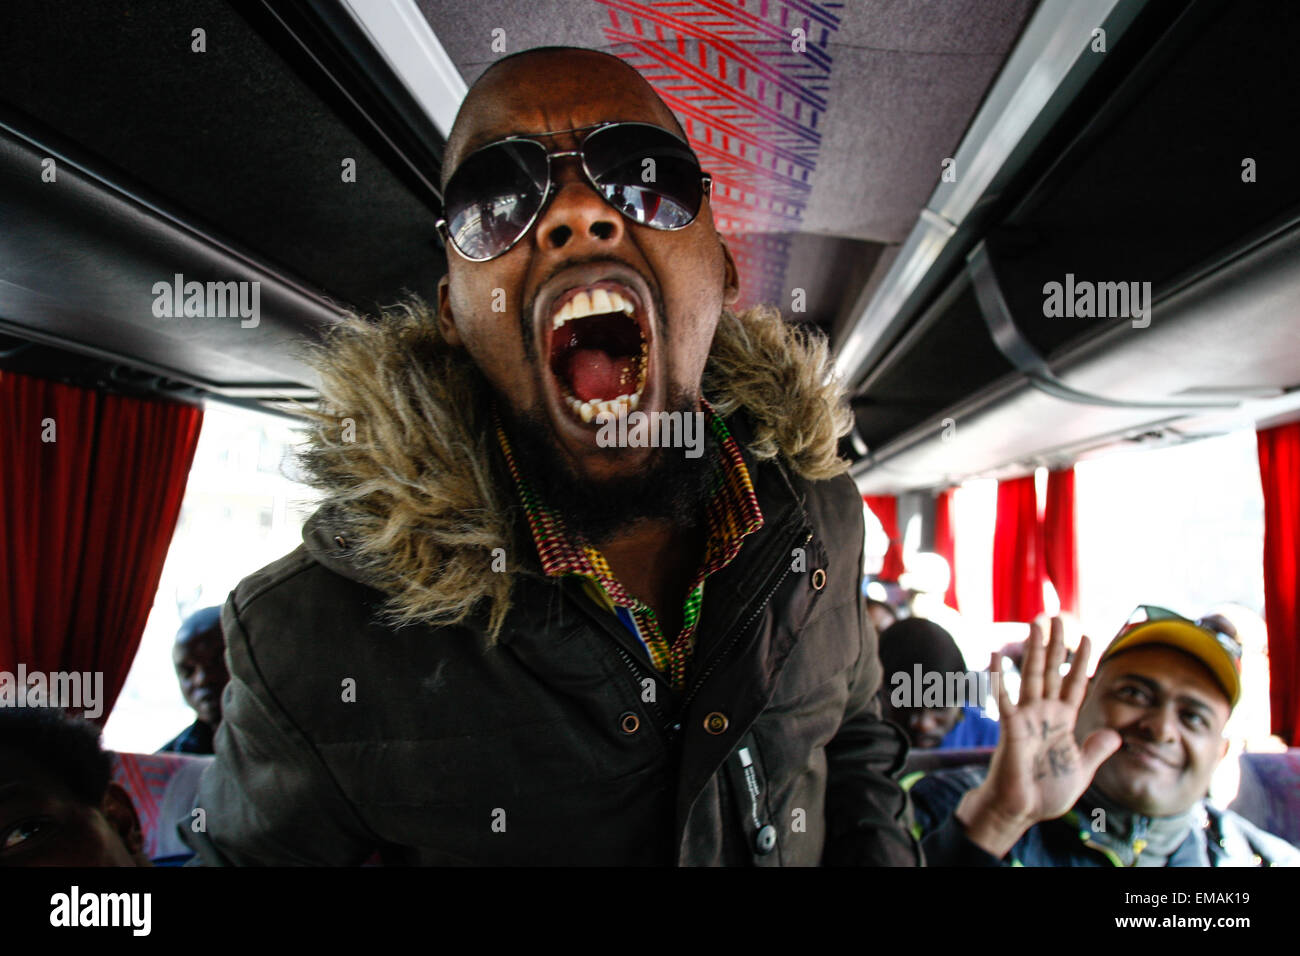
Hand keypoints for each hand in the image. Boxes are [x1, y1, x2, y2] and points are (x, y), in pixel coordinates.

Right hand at [955, 617, 1120, 857]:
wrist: (1021, 810)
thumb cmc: (1047, 793)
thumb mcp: (1082, 771)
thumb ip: (1096, 750)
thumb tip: (1116, 736)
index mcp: (1062, 721)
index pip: (1074, 684)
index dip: (1081, 662)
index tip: (1089, 638)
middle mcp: (1044, 713)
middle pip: (1051, 670)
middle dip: (1056, 644)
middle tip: (1058, 617)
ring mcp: (1026, 717)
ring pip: (1031, 675)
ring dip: (1034, 649)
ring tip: (1037, 623)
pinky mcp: (1011, 727)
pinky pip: (1004, 698)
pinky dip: (999, 677)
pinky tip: (995, 656)